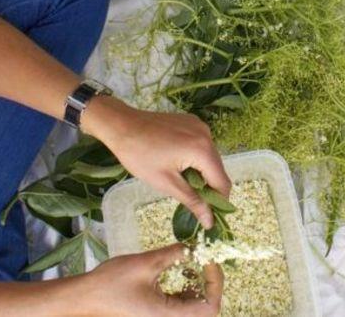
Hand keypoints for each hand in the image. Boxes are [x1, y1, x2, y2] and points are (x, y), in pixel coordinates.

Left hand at [82, 96, 230, 228]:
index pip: (222, 182)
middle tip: (193, 203)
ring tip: (182, 181)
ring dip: (202, 173)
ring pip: (210, 158)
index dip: (219, 202)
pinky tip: (178, 163)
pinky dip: (195, 158)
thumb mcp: (166, 182)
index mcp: (202, 150)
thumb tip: (210, 221)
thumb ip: (192, 201)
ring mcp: (200, 126)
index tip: (209, 216)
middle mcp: (207, 134)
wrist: (121, 125)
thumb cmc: (140, 156)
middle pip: (218, 169)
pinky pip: (201, 145)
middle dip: (209, 188)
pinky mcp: (192, 122)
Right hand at [82, 244, 222, 316]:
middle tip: (205, 258)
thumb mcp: (147, 263)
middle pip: (205, 307)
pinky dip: (187, 286)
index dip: (215, 284)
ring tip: (193, 261)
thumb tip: (195, 246)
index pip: (210, 307)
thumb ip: (175, 254)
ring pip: (195, 304)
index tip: (208, 259)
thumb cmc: (112, 282)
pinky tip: (181, 269)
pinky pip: (182, 302)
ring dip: (199, 283)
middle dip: (209, 281)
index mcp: (168, 315)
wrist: (87, 296)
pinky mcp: (158, 311)